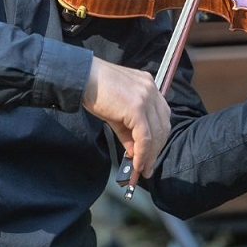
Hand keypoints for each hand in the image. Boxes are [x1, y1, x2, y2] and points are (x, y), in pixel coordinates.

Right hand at [83, 57, 170, 177]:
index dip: (159, 138)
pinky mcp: (137, 108)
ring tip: (142, 169)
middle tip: (148, 166)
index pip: (162, 117)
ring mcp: (146, 98)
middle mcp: (152, 90)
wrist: (82, 77)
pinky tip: (137, 164)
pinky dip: (142, 153)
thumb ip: (128, 132)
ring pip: (156, 134)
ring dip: (150, 155)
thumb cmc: (95, 91)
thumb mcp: (116, 113)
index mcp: (149, 87)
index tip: (152, 154)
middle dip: (157, 149)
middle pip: (163, 126)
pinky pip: (145, 137)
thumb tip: (134, 153)